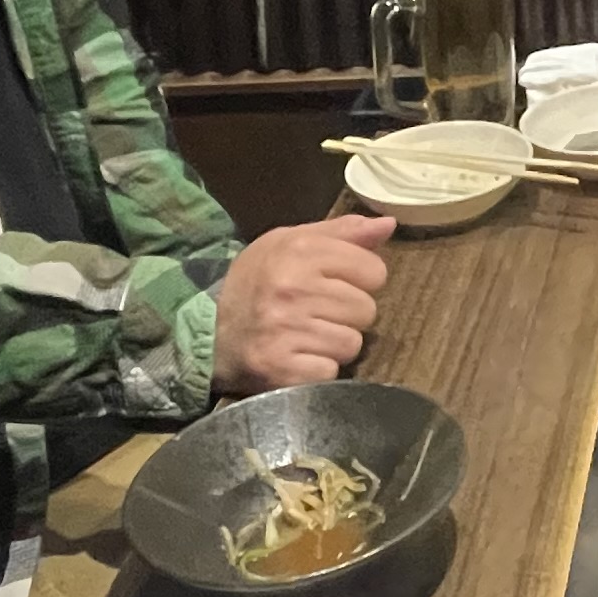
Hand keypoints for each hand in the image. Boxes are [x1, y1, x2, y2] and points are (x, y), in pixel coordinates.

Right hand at [211, 215, 393, 392]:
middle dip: (347, 314)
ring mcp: (286, 331)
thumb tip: (388, 224)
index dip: (359, 280)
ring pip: (352, 343)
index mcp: (298, 250)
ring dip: (334, 344)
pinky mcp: (282, 370)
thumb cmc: (258, 282)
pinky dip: (319, 370)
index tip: (334, 284)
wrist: (209, 332)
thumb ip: (342, 233)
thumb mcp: (291, 243)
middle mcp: (293, 288)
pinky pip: (331, 372)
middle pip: (366, 309)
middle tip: (315, 313)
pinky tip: (298, 358)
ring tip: (306, 336)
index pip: (374, 271)